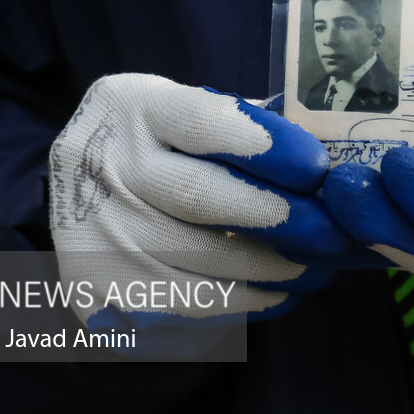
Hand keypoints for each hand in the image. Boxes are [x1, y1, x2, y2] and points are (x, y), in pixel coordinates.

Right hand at [48, 73, 354, 337]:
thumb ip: (252, 126)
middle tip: (334, 233)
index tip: (318, 169)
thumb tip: (335, 153)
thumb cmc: (164, 148)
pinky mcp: (99, 288)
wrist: (77, 193)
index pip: (204, 123)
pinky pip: (188, 306)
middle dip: (279, 217)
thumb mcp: (192, 114)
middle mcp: (103, 164)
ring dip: (271, 270)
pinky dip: (246, 303)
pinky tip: (282, 293)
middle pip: (199, 197)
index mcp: (135, 106)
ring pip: (199, 263)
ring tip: (318, 268)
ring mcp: (93, 230)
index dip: (268, 147)